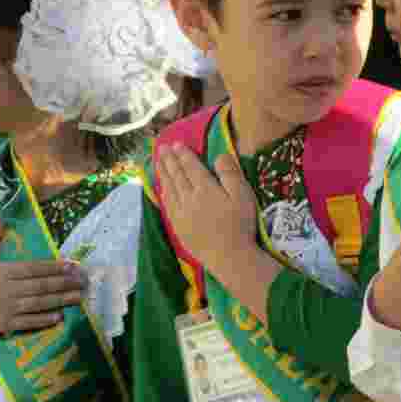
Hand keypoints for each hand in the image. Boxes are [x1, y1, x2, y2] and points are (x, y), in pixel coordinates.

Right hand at [0, 216, 82, 349]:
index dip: (54, 267)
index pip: (34, 268)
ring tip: (79, 297)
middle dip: (65, 283)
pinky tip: (59, 316)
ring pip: (39, 303)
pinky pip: (29, 322)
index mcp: (4, 272)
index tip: (71, 265)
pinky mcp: (7, 324)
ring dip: (61, 300)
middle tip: (84, 281)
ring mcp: (8, 308)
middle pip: (41, 286)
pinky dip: (44, 320)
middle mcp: (9, 289)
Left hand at [157, 145, 259, 280]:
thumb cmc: (240, 224)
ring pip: (169, 189)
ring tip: (158, 162)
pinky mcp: (179, 228)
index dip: (183, 155)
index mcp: (205, 188)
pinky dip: (164, 193)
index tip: (176, 144)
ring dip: (163, 173)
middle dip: (169, 160)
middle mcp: (189, 198)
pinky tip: (162, 189)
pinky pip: (167, 205)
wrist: (229, 257)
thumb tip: (218, 155)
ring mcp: (181, 214)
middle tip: (162, 148)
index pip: (191, 167)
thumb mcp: (242, 195)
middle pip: (177, 175)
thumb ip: (230, 173)